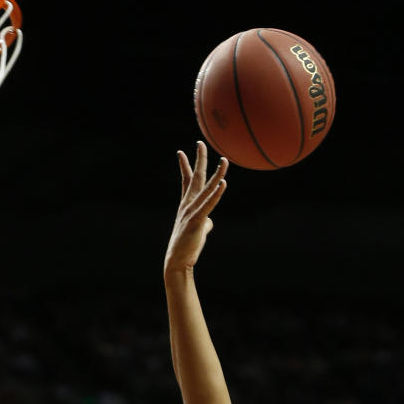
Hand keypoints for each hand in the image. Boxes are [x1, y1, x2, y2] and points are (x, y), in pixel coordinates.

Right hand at [164, 141, 228, 276]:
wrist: (178, 260)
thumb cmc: (187, 247)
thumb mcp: (198, 231)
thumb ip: (205, 223)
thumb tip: (210, 221)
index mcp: (187, 205)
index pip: (185, 182)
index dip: (184, 166)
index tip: (181, 152)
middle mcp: (188, 205)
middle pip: (194, 178)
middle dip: (199, 160)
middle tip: (200, 143)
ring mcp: (192, 211)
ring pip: (206, 189)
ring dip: (217, 174)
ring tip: (225, 161)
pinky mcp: (197, 221)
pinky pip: (208, 205)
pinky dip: (216, 194)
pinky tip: (223, 184)